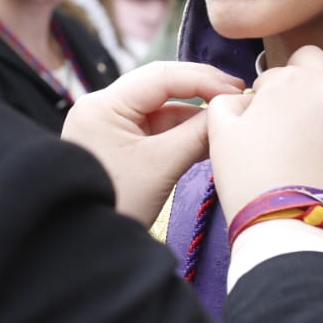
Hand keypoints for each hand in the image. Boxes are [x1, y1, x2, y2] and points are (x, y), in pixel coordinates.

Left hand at [61, 61, 245, 224]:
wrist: (87, 246)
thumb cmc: (117, 204)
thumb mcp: (161, 166)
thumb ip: (198, 134)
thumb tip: (230, 111)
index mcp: (103, 105)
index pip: (161, 76)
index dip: (202, 79)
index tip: (236, 88)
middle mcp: (102, 108)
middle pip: (160, 86)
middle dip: (200, 90)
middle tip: (236, 94)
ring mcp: (109, 126)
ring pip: (160, 108)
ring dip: (194, 114)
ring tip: (227, 118)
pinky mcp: (118, 144)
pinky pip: (155, 128)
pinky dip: (182, 132)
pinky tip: (208, 136)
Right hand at [206, 46, 322, 219]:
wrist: (289, 228)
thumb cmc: (249, 176)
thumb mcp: (221, 131)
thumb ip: (229, 100)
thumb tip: (248, 101)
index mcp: (295, 80)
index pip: (285, 68)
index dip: (270, 90)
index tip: (263, 117)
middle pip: (320, 79)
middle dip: (305, 94)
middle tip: (289, 131)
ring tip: (306, 161)